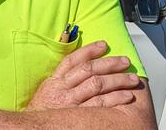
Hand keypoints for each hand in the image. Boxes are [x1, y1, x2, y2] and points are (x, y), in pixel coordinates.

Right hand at [26, 41, 140, 110]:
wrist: (33, 129)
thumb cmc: (42, 111)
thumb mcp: (47, 91)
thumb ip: (62, 79)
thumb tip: (81, 65)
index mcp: (54, 80)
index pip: (72, 59)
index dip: (89, 50)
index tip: (104, 45)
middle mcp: (62, 88)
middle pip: (88, 70)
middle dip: (109, 63)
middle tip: (125, 61)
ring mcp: (70, 102)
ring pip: (97, 85)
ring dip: (117, 80)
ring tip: (132, 79)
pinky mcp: (77, 115)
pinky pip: (100, 105)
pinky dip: (115, 99)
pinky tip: (127, 96)